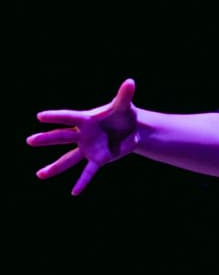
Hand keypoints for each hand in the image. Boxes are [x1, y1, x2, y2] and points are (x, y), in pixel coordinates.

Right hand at [27, 78, 139, 194]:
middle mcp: (82, 135)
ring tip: (40, 175)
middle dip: (47, 139)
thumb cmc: (124, 114)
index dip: (55, 116)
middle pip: (62, 137)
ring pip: (69, 158)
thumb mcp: (124, 106)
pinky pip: (89, 171)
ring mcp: (88, 148)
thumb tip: (130, 82)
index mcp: (86, 119)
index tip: (40, 116)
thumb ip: (124, 96)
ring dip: (55, 167)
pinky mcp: (98, 158)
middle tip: (30, 141)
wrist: (132, 128)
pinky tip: (74, 192)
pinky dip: (83, 181)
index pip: (68, 117)